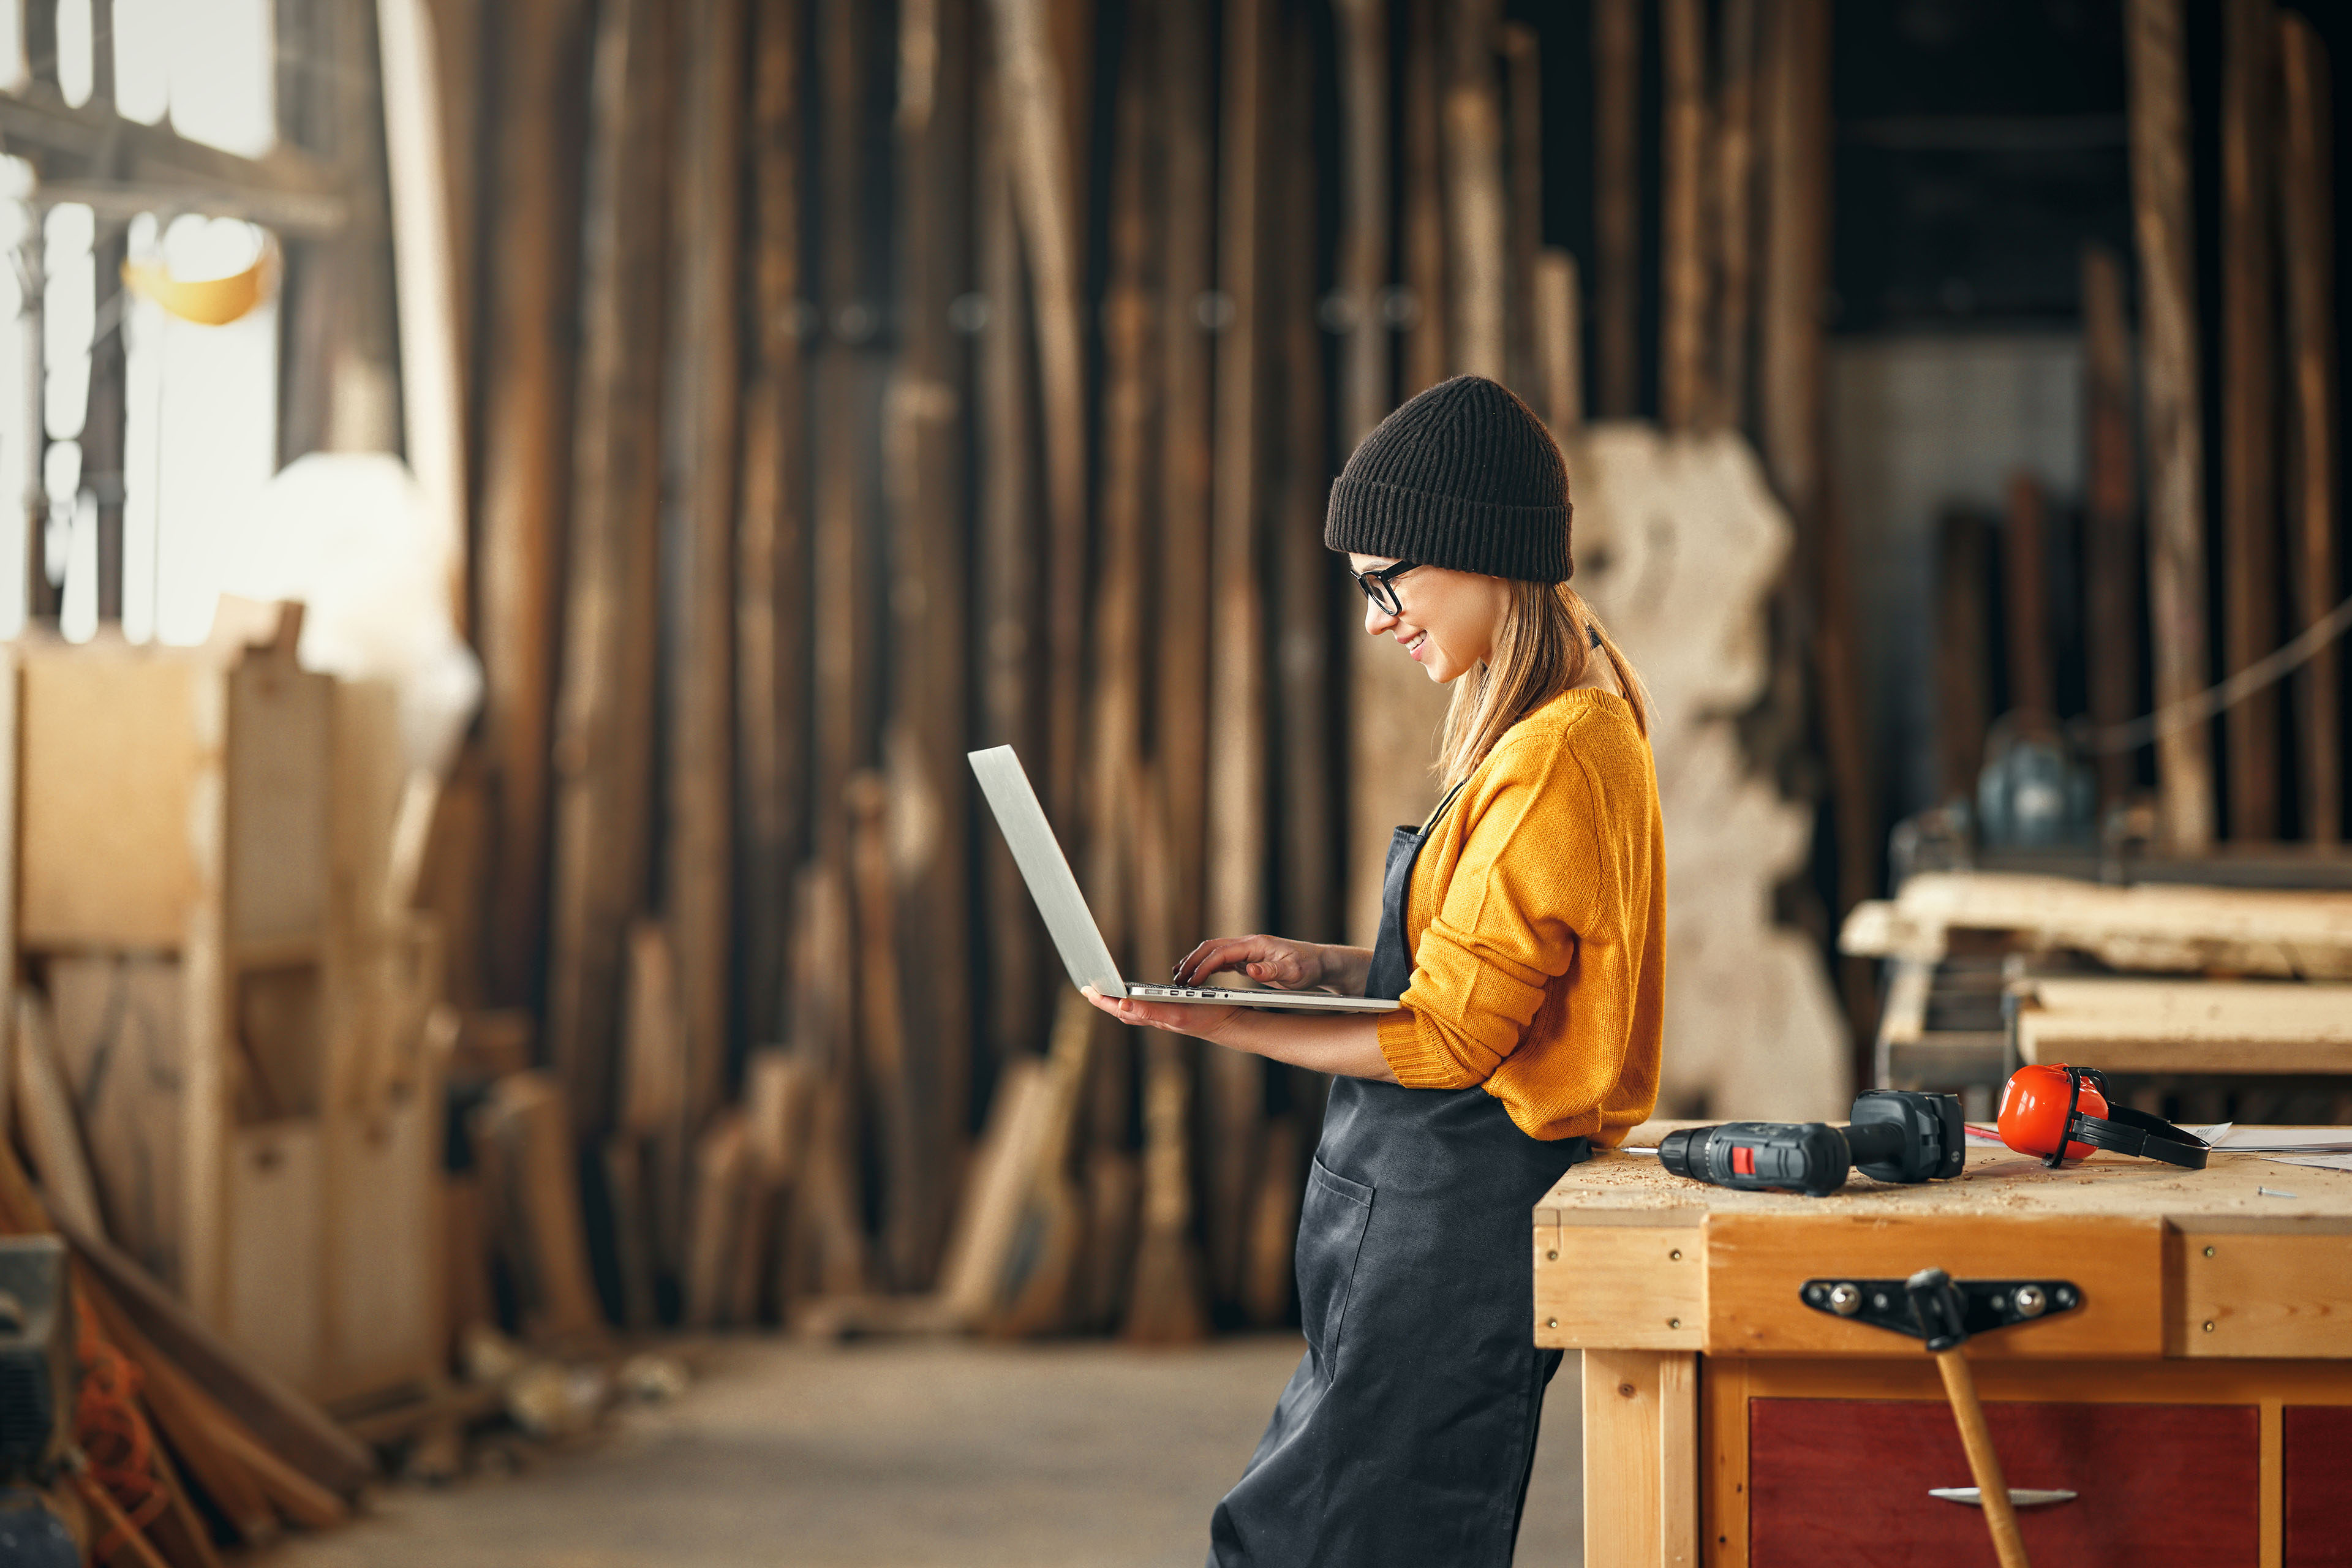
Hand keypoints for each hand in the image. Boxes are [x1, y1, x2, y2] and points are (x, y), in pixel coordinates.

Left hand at [1082, 985, 1240, 1043]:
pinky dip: (1134, 1003)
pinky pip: (1147, 1010)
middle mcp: (1158, 1018)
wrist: (1233, 1024)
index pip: (1122, 1009)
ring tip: (1104, 993)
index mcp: (1155, 1016)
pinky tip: (1132, 999)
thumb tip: (1122, 1004)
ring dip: (1117, 1002)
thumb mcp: (1177, 1014)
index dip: (1104, 1000)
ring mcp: (1166, 1018)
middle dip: (1105, 1001)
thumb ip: (1149, 1011)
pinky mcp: (1174, 1015)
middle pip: (1124, 1011)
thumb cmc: (1209, 1017)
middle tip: (1088, 989)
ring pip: (1134, 1012)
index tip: (1087, 990)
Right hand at [1172, 934, 1330, 989]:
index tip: (1191, 982)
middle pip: (1211, 948)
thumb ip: (1273, 971)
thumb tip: (1251, 969)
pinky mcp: (1247, 958)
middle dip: (1191, 962)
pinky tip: (1197, 977)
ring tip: (1178, 977)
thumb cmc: (1308, 967)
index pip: (1221, 953)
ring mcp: (1246, 950)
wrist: (1319, 962)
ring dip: (1195, 963)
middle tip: (1176, 980)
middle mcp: (1248, 944)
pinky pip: (1220, 959)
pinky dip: (1205, 966)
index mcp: (1256, 945)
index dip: (1203, 966)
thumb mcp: (1294, 973)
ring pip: (1213, 952)